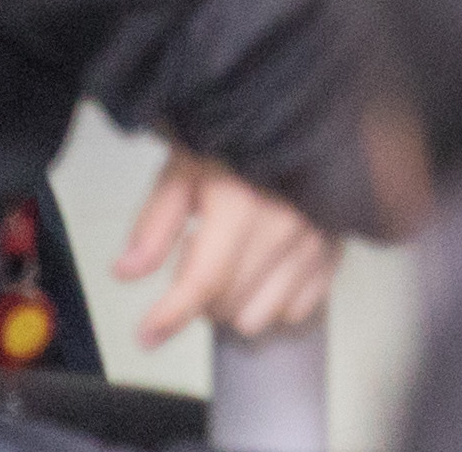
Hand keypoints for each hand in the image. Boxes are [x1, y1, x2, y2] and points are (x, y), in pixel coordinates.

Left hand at [120, 150, 339, 346]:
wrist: (301, 123)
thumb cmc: (238, 147)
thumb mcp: (186, 168)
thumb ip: (156, 221)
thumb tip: (125, 272)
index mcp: (243, 202)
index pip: (203, 280)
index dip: (170, 315)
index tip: (146, 336)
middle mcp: (286, 225)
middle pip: (226, 306)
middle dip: (201, 296)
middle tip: (200, 257)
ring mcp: (316, 241)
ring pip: (259, 317)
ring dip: (236, 303)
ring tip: (234, 263)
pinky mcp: (336, 252)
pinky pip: (296, 311)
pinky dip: (275, 300)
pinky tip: (266, 268)